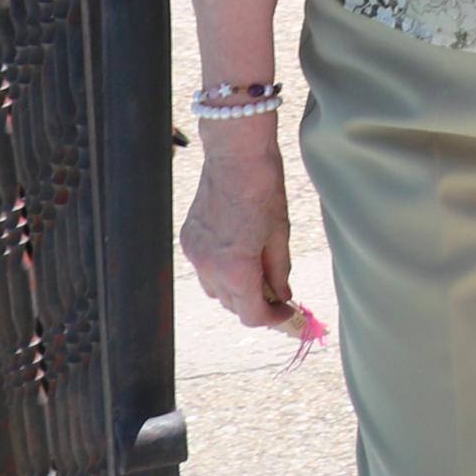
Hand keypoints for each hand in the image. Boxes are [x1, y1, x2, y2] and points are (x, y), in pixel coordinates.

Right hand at [179, 132, 298, 328]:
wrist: (235, 155)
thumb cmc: (264, 190)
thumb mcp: (280, 234)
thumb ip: (279, 271)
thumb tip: (282, 295)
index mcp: (236, 270)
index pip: (252, 315)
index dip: (273, 319)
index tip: (288, 315)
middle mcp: (209, 268)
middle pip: (233, 305)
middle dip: (257, 304)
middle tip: (279, 296)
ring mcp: (194, 255)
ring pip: (216, 290)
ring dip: (237, 290)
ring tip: (259, 275)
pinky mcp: (187, 240)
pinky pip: (204, 269)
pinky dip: (221, 271)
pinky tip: (238, 256)